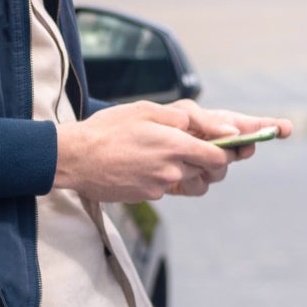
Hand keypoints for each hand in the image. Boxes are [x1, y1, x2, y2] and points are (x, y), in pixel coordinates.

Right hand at [54, 101, 234, 201]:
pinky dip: (165, 178)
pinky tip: (147, 164)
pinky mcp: (147, 197)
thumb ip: (183, 118)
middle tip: (203, 148)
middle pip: (209, 172)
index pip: (220, 156)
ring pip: (191, 182)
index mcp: (175, 145)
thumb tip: (213, 128)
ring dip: (190, 171)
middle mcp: (172, 170)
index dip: (230, 151)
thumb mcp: (145, 109)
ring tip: (173, 155)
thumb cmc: (108, 129)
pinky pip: (168, 188)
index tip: (231, 145)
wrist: (75, 158)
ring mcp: (160, 187)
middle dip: (212, 161)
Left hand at [164, 101, 292, 194]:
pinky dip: (193, 180)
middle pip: (239, 152)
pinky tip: (180, 174)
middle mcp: (214, 145)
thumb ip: (208, 120)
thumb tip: (234, 133)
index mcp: (216, 124)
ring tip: (193, 157)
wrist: (123, 149)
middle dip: (237, 150)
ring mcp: (202, 165)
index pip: (249, 125)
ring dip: (211, 166)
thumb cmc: (155, 123)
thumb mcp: (183, 112)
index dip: (269, 126)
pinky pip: (201, 186)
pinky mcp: (188, 183)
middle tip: (234, 147)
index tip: (285, 129)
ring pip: (221, 172)